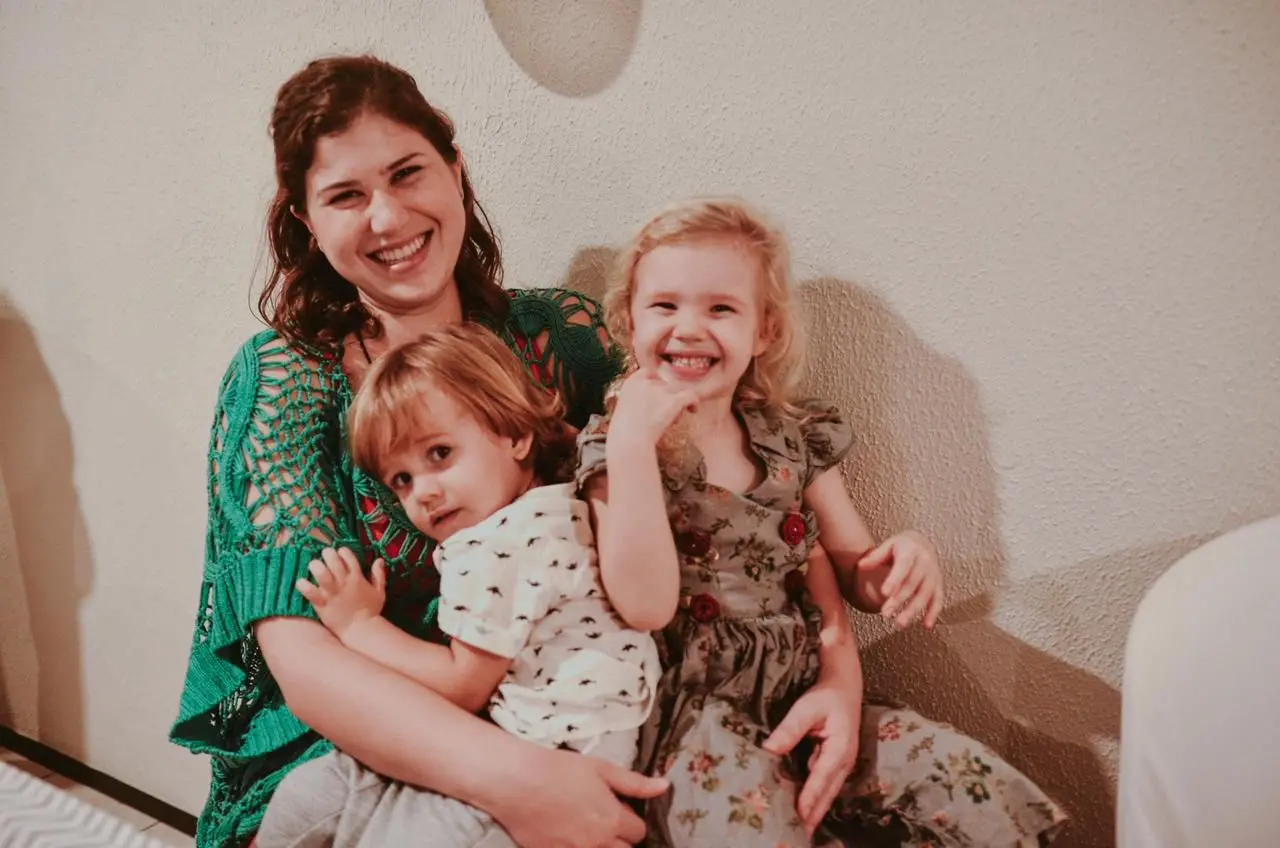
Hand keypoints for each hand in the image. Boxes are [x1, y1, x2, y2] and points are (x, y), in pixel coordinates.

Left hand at [295, 547, 386, 638]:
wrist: (360, 630)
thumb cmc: (370, 612)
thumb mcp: (379, 592)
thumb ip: (379, 575)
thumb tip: (379, 560)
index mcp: (357, 578)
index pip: (348, 556)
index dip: (342, 551)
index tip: (339, 553)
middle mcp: (344, 583)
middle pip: (333, 560)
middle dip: (327, 554)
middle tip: (324, 556)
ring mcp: (332, 593)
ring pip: (321, 573)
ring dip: (315, 566)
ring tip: (313, 566)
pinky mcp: (322, 604)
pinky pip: (310, 592)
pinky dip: (303, 586)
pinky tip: (300, 582)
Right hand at [488, 747, 668, 847]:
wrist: (517, 781)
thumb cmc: (558, 770)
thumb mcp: (601, 769)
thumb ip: (635, 783)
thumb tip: (664, 787)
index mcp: (613, 820)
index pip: (638, 832)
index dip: (631, 819)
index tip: (619, 808)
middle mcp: (597, 843)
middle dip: (619, 837)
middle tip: (603, 819)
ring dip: (599, 844)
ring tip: (584, 825)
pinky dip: (574, 847)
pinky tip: (564, 830)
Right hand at [607, 368, 700, 450]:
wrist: (629, 442)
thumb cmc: (624, 435)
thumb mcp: (623, 413)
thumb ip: (636, 403)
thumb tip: (651, 407)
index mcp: (631, 383)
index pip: (647, 372)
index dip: (655, 382)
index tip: (657, 395)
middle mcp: (646, 382)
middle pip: (665, 383)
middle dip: (667, 396)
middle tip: (664, 413)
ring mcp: (660, 390)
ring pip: (678, 389)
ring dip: (678, 401)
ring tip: (676, 417)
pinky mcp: (674, 400)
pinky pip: (691, 395)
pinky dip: (693, 402)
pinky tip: (693, 410)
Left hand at [763, 677, 862, 836]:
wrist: (845, 688)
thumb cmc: (826, 697)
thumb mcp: (807, 708)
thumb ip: (790, 729)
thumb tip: (770, 749)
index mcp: (840, 748)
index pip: (822, 778)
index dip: (809, 798)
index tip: (799, 815)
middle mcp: (844, 762)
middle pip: (827, 794)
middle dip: (813, 815)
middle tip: (799, 835)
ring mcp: (842, 765)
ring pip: (828, 794)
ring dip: (815, 811)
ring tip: (800, 830)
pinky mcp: (836, 765)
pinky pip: (825, 787)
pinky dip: (816, 801)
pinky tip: (804, 811)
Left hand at [859, 530, 943, 628]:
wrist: (922, 544)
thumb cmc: (902, 547)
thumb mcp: (887, 546)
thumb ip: (875, 557)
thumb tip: (861, 565)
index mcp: (911, 550)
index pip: (903, 566)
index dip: (894, 580)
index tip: (884, 593)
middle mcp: (925, 562)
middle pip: (912, 584)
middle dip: (898, 600)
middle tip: (885, 614)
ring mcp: (933, 574)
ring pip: (924, 595)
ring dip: (913, 610)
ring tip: (900, 623)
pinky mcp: (938, 585)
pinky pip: (938, 600)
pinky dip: (933, 613)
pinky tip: (926, 625)